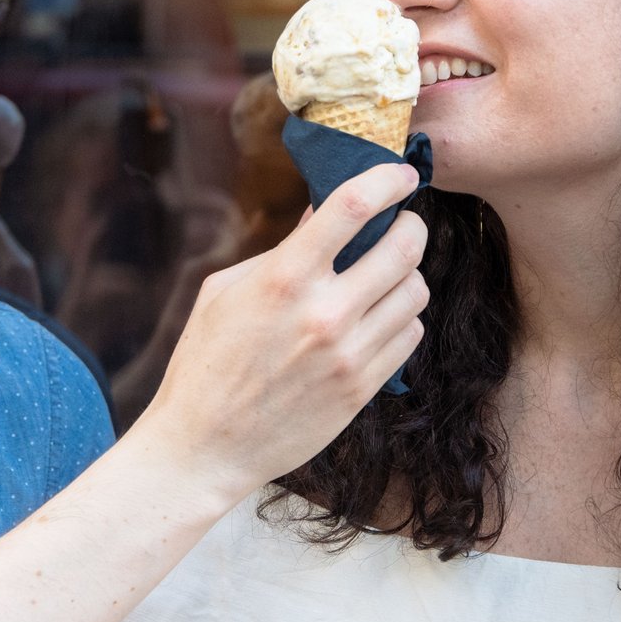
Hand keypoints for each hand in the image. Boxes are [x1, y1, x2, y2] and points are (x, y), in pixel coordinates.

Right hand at [134, 163, 427, 497]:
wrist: (205, 448)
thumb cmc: (205, 363)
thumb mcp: (226, 291)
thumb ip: (282, 249)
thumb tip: (324, 211)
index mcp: (283, 278)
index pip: (353, 206)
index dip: (386, 179)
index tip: (399, 173)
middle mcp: (324, 312)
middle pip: (404, 246)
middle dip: (409, 226)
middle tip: (399, 226)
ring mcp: (349, 354)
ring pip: (416, 292)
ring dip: (406, 275)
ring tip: (383, 277)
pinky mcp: (363, 389)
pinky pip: (410, 335)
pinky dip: (402, 319)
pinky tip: (377, 319)